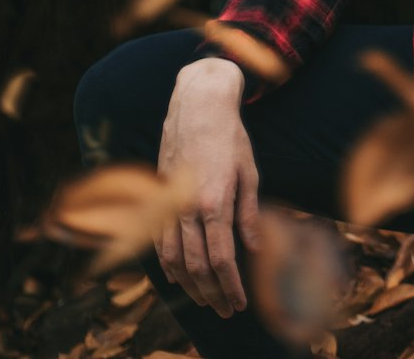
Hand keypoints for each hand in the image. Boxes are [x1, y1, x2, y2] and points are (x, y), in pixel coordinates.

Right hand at [154, 58, 259, 318]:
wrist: (197, 104)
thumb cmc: (229, 136)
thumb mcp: (249, 171)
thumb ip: (249, 213)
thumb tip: (254, 248)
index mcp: (214, 202)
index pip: (220, 259)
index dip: (230, 285)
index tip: (239, 302)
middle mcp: (187, 207)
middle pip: (197, 266)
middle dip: (212, 293)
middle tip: (225, 309)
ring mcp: (169, 203)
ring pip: (174, 259)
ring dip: (190, 285)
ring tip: (206, 299)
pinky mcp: (159, 197)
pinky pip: (159, 241)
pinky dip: (169, 265)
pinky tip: (180, 275)